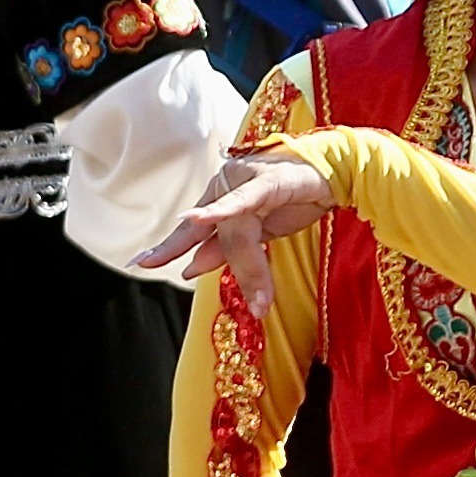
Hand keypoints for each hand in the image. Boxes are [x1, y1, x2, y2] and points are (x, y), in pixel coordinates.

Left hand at [135, 146, 332, 319]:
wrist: (334, 173)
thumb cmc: (293, 199)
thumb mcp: (258, 232)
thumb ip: (227, 248)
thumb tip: (191, 269)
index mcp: (221, 197)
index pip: (193, 231)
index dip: (169, 247)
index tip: (141, 263)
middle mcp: (226, 185)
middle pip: (215, 235)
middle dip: (202, 259)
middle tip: (171, 272)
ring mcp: (245, 180)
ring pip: (238, 232)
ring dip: (252, 271)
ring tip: (261, 303)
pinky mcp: (268, 180)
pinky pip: (244, 200)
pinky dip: (223, 210)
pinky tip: (202, 217)